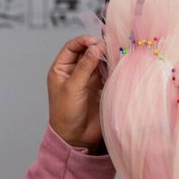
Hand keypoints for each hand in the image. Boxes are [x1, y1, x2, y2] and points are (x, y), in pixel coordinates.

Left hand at [47, 35, 105, 151]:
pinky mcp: (100, 88)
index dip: (83, 41)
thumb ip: (85, 67)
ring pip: (99, 62)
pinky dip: (112, 69)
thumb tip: (96, 47)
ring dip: (106, 59)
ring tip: (115, 58)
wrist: (76, 137)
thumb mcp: (73, 88)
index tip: (95, 41)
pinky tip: (117, 68)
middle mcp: (74, 72)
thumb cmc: (66, 113)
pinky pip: (107, 73)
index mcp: (61, 69)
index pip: (72, 47)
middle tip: (109, 49)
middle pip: (87, 52)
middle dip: (98, 49)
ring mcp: (88, 79)